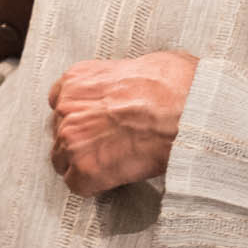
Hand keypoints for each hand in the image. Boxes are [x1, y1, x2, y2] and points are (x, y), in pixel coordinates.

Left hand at [48, 51, 197, 195]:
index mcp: (78, 79)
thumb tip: (132, 87)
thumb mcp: (142, 63)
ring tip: (112, 161)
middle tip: (108, 142)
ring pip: (63, 159)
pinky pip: (77, 184)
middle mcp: (67, 108)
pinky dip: (93, 184)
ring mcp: (73, 140)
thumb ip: (119, 79)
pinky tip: (114, 176)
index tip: (94, 120)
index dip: (79, 114)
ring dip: (84, 162)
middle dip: (81, 138)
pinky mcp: (85, 170)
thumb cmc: (174, 85)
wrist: (187, 112)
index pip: (60, 101)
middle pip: (60, 131)